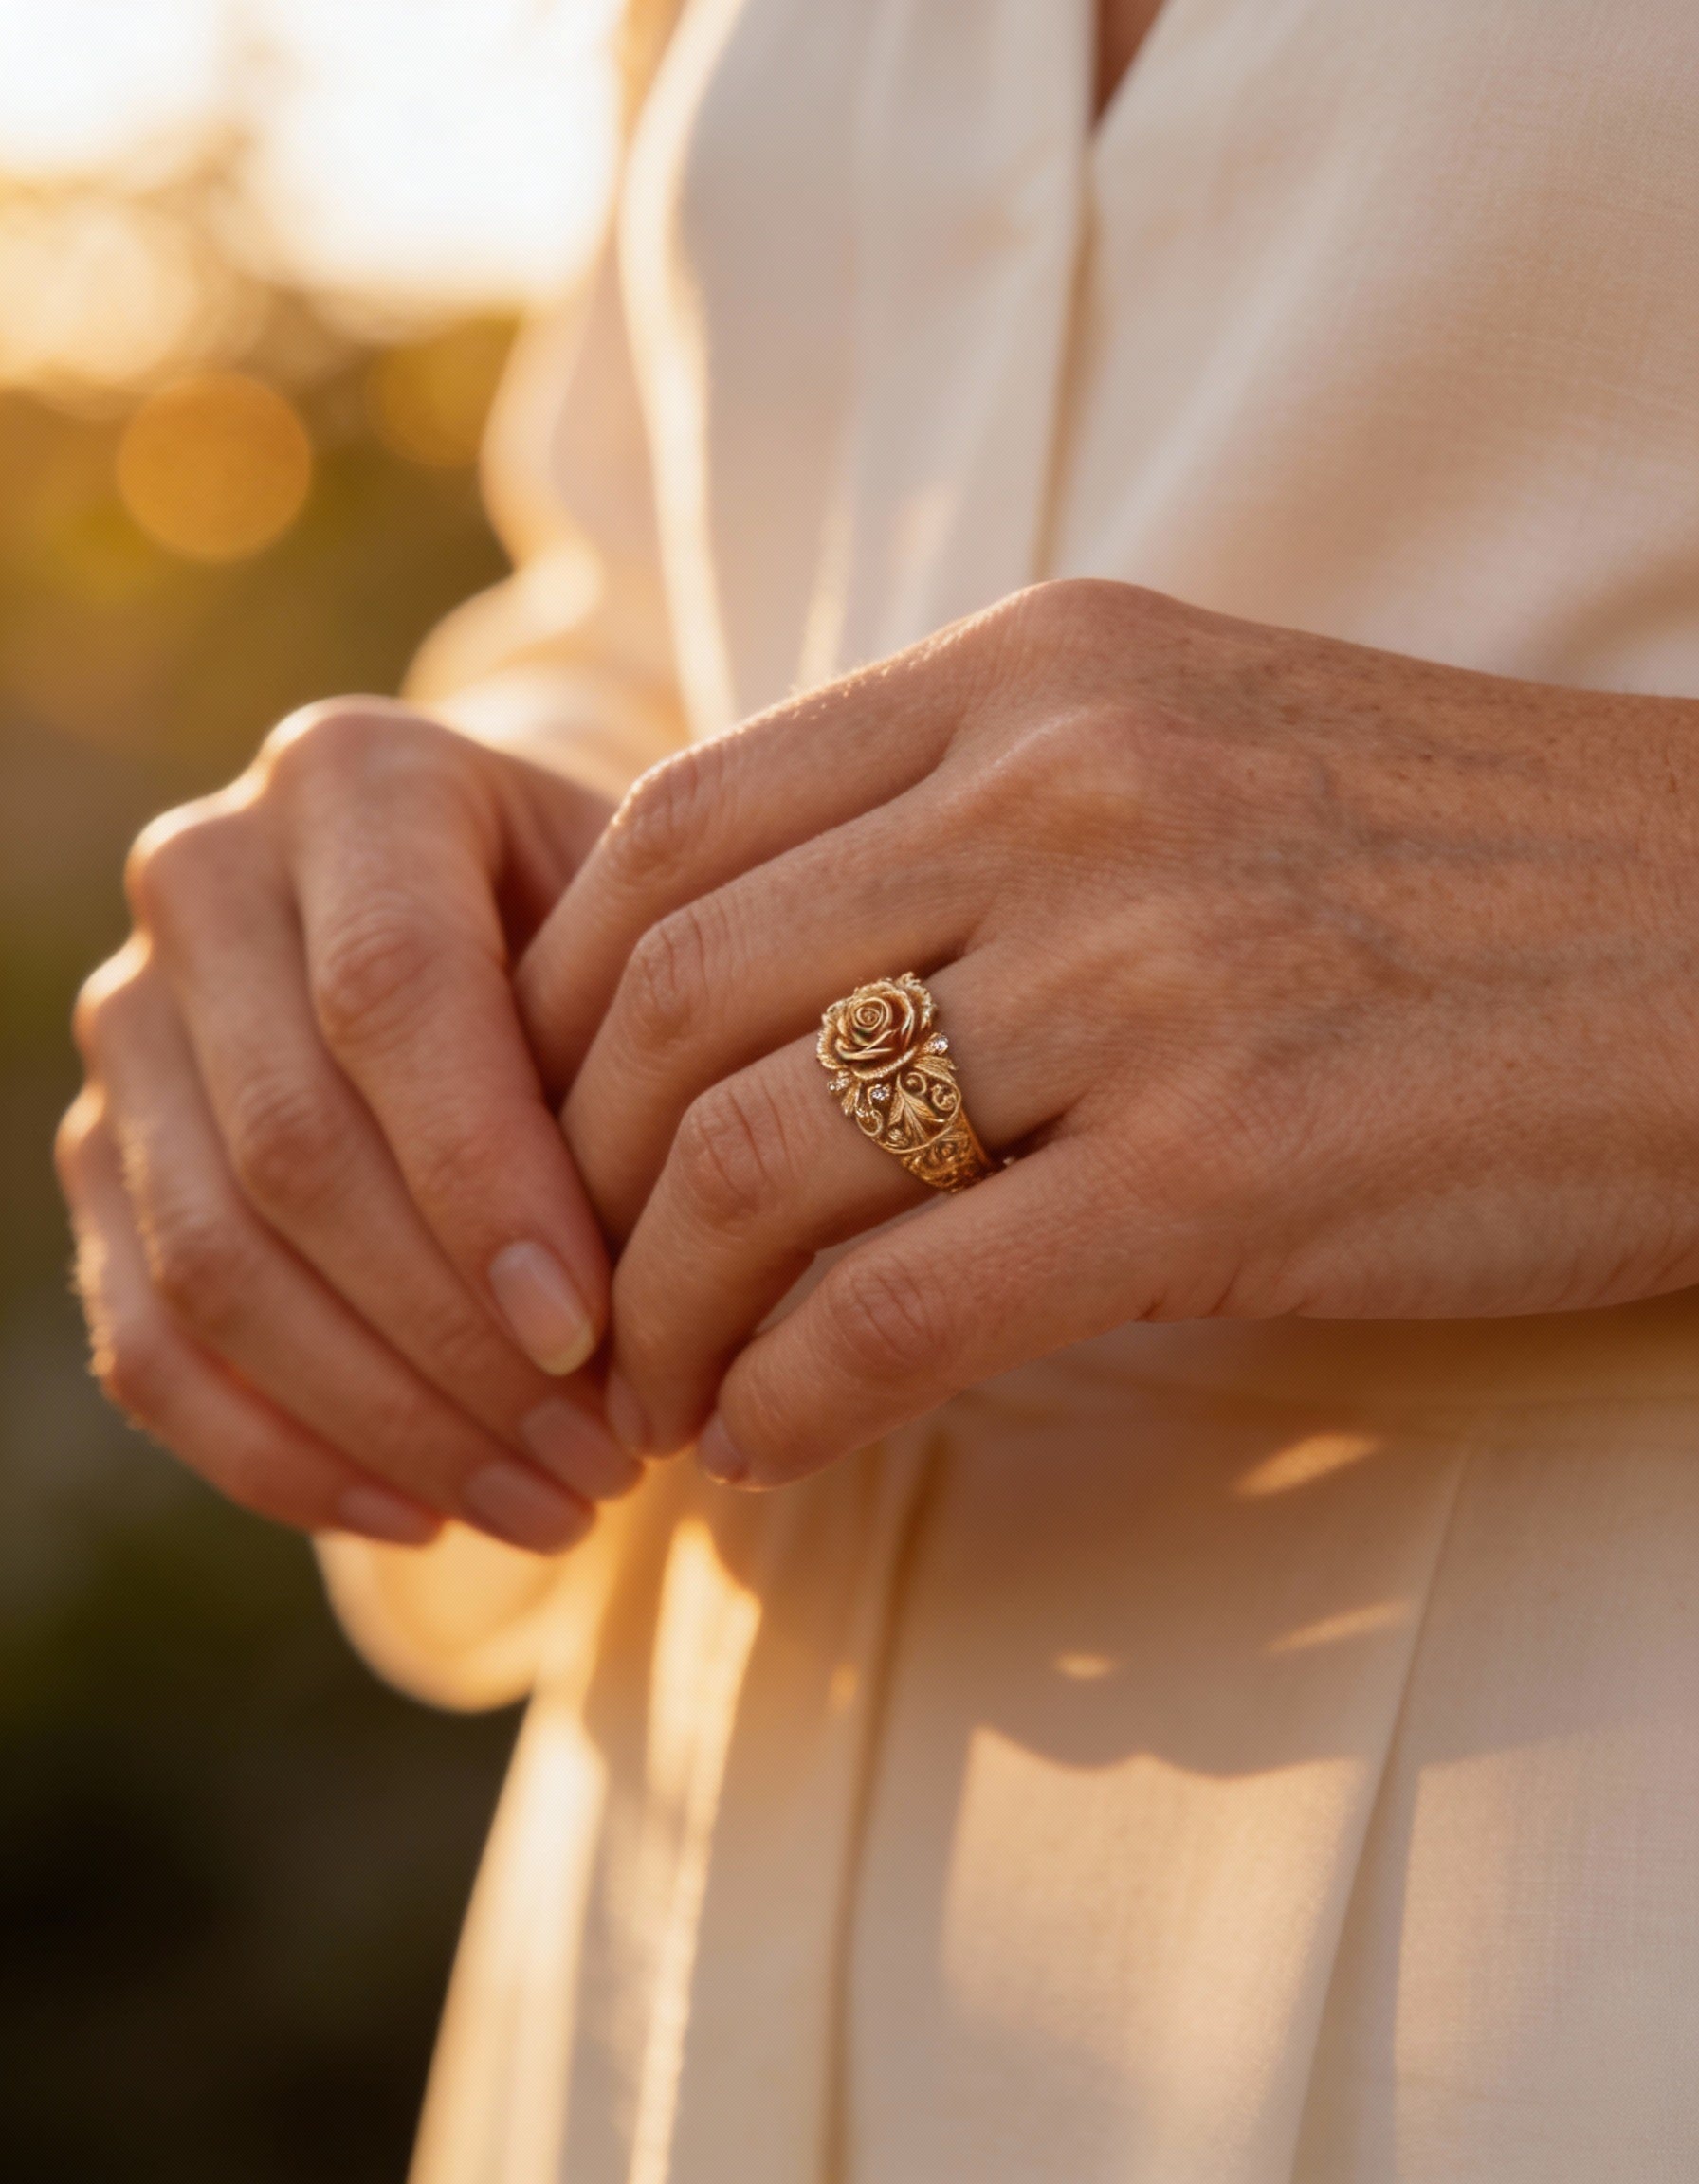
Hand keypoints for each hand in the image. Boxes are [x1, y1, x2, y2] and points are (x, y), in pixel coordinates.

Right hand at [59, 699, 638, 1551]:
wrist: (509, 911)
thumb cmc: (623, 933)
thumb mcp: (660, 938)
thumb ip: (643, 1060)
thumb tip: (658, 1312)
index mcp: (355, 779)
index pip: (391, 999)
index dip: (486, 1183)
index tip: (598, 1335)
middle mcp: (208, 876)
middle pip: (293, 1150)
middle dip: (456, 1337)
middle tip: (610, 1458)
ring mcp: (131, 1021)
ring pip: (214, 1265)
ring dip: (389, 1420)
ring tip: (555, 1507)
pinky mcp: (102, 1154)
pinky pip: (148, 1340)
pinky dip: (281, 1455)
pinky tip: (424, 1516)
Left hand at [516, 579, 1698, 1488]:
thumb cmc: (1460, 871)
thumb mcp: (1191, 753)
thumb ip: (973, 819)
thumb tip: (754, 986)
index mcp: (1037, 669)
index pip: (672, 831)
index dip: (550, 1009)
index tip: (540, 1136)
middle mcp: (1063, 784)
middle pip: (670, 995)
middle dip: (568, 1182)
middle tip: (569, 1303)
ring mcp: (1144, 964)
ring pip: (754, 1153)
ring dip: (660, 1310)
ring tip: (658, 1398)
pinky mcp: (1227, 1154)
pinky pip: (905, 1301)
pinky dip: (791, 1396)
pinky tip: (768, 1447)